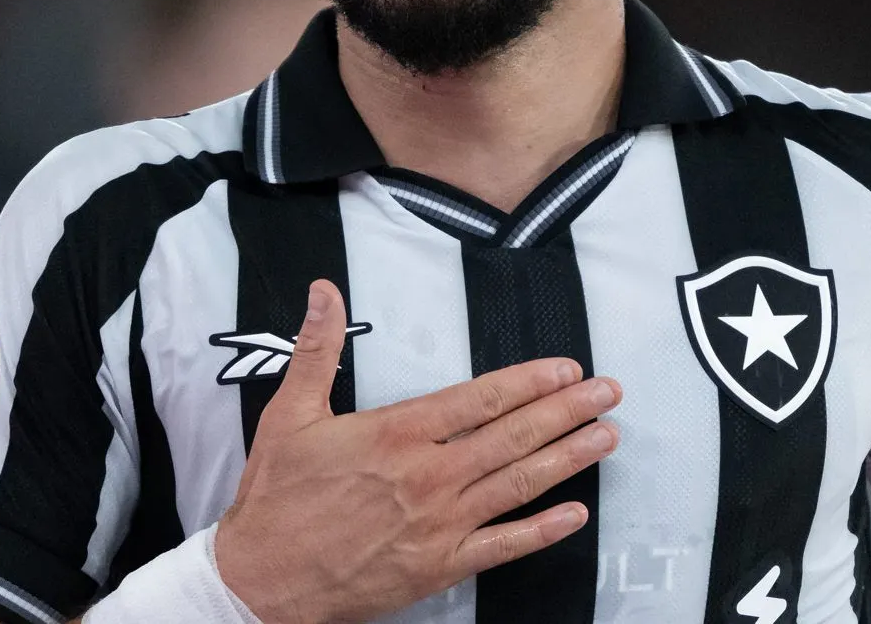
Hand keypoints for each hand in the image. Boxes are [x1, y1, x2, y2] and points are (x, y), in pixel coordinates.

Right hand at [213, 280, 621, 623]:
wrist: (262, 579)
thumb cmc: (276, 497)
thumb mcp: (290, 414)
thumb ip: (317, 349)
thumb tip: (325, 290)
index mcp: (396, 434)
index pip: (479, 399)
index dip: (529, 382)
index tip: (567, 369)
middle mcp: (427, 476)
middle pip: (512, 436)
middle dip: (566, 411)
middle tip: (609, 393)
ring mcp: (438, 524)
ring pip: (517, 484)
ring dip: (567, 459)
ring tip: (606, 437)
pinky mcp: (438, 567)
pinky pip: (502, 546)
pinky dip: (541, 530)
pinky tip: (575, 514)